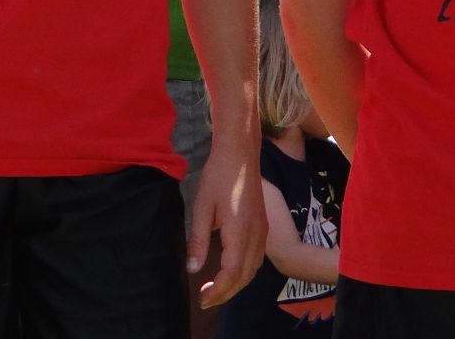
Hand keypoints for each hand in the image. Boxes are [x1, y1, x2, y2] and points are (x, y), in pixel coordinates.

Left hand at [188, 134, 265, 307]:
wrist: (241, 153)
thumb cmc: (218, 176)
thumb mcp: (202, 208)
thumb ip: (198, 240)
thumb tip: (192, 269)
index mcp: (240, 230)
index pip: (231, 272)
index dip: (217, 290)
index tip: (202, 298)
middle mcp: (256, 233)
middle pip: (245, 275)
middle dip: (226, 293)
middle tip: (206, 300)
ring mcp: (262, 230)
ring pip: (254, 268)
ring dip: (237, 284)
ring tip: (217, 290)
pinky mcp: (262, 225)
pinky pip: (258, 257)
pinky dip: (246, 271)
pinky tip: (232, 270)